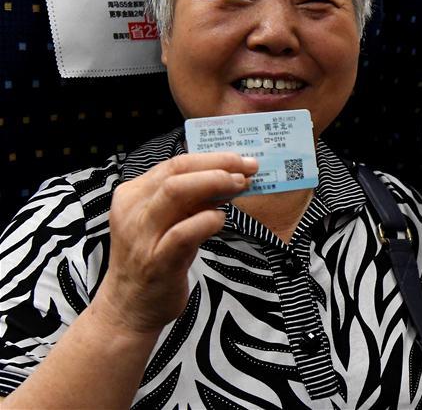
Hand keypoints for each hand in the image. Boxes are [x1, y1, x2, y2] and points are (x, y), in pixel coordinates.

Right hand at [91, 153, 257, 334]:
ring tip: (240, 185)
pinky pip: (183, 232)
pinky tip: (222, 219)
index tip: (242, 160)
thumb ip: (190, 200)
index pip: (175, 163)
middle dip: (217, 164)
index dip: (212, 158)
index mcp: (133, 195)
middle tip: (248, 168)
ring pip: (175, 192)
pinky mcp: (156, 261)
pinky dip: (208, 219)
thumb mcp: (166, 222)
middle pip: (176, 171)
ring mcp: (142, 236)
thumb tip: (230, 176)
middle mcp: (133, 210)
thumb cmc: (153, 259)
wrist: (128, 309)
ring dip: (214, 183)